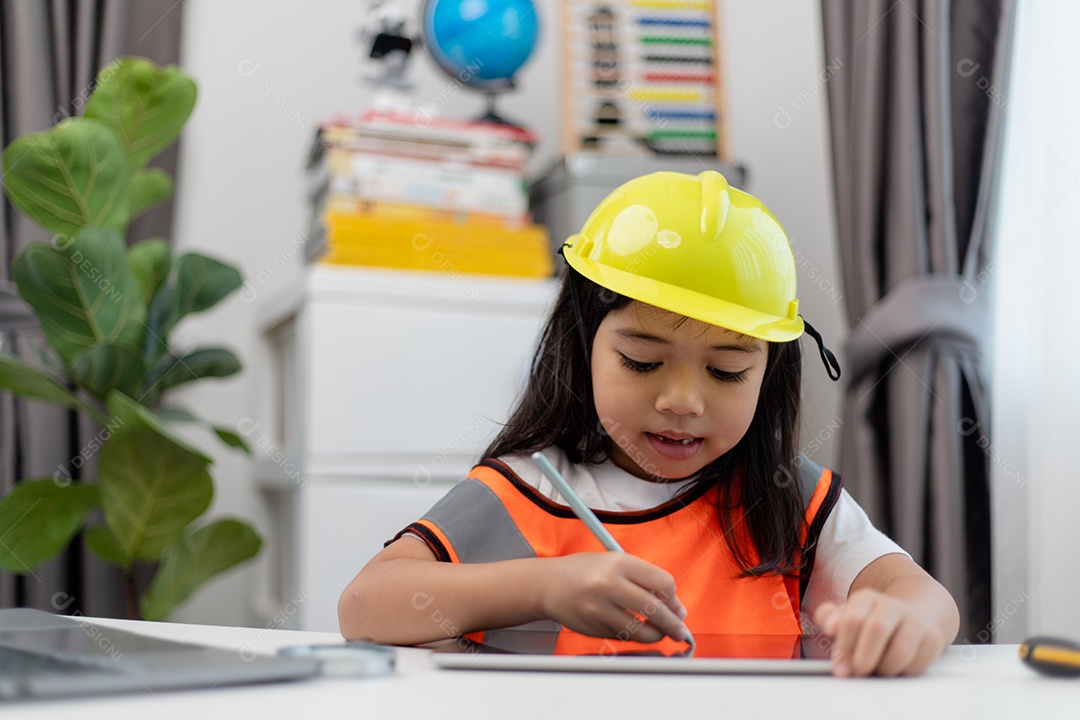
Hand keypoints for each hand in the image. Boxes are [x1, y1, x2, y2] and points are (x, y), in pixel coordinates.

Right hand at [539, 553, 689, 643]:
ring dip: (656, 635)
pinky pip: (623, 637)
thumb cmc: (583, 571)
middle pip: (655, 610)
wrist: (548, 584)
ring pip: (641, 631)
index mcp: (618, 562)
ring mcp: (599, 609)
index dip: (674, 598)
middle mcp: (609, 584)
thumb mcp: (613, 561)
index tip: (677, 606)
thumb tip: (673, 606)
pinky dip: (634, 637)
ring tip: (660, 633)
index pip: (662, 582)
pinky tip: (635, 630)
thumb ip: (642, 578)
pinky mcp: (593, 628)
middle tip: (680, 630)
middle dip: (673, 624)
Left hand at [814, 588, 946, 676]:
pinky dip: (902, 673)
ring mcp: (915, 621)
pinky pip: (916, 664)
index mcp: (867, 598)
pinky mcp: (933, 639)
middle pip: (877, 629)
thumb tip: (828, 625)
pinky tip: (895, 668)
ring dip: (883, 668)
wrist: (913, 618)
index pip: (852, 619)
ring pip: (899, 652)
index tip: (839, 666)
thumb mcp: (847, 616)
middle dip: (863, 657)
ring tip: (876, 669)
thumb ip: (829, 618)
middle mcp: (892, 606)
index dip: (844, 646)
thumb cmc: (871, 622)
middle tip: (857, 672)